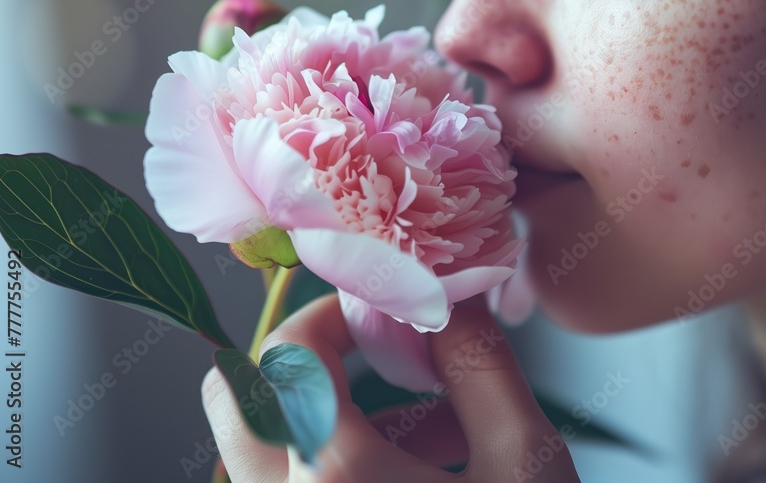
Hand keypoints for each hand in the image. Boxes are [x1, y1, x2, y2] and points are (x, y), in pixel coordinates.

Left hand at [202, 294, 581, 482]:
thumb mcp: (523, 461)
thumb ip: (484, 366)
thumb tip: (455, 300)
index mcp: (336, 478)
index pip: (290, 352)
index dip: (335, 308)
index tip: (382, 302)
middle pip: (241, 398)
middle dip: (305, 358)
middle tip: (371, 349)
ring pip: (272, 448)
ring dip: (340, 413)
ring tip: (443, 425)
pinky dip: (345, 464)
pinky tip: (434, 470)